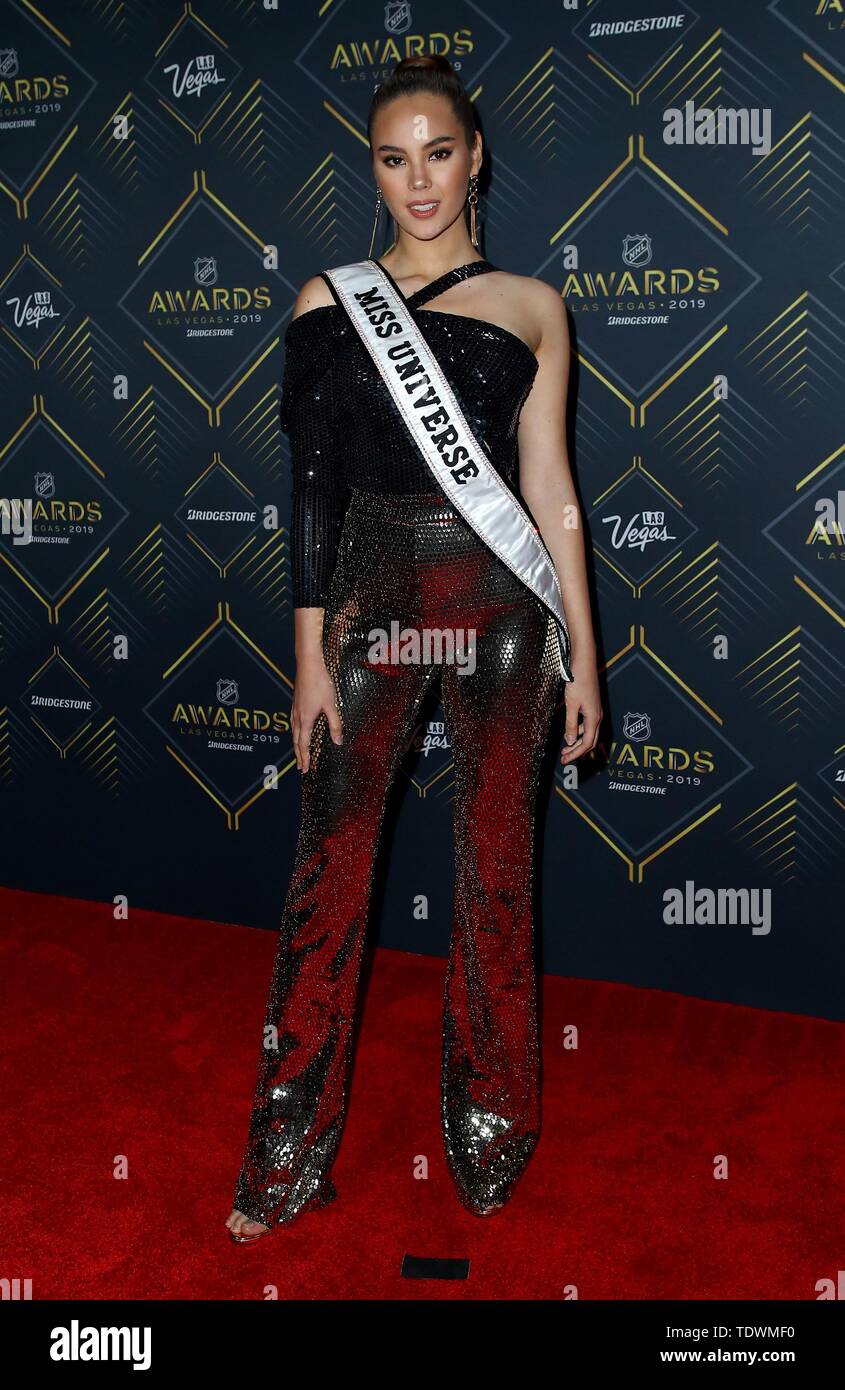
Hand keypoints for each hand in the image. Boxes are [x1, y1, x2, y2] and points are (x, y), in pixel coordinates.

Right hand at [291, 654, 343, 773]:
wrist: (308, 664)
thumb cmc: (320, 683)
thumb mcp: (331, 705)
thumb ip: (335, 725)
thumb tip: (337, 742)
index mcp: (305, 720)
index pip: (304, 744)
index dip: (305, 758)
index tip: (305, 769)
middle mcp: (297, 716)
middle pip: (296, 741)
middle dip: (299, 755)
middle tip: (300, 767)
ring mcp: (295, 709)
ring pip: (293, 732)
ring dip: (296, 744)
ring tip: (299, 752)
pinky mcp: (296, 702)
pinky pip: (293, 722)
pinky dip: (295, 732)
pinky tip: (297, 729)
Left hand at [559, 650, 601, 765]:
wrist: (584, 663)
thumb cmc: (578, 681)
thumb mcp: (571, 705)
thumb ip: (570, 724)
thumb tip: (569, 741)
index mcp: (594, 718)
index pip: (587, 743)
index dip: (576, 753)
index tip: (565, 759)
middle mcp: (597, 716)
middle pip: (590, 741)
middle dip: (577, 751)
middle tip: (564, 758)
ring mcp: (595, 711)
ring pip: (588, 733)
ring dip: (577, 742)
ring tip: (564, 748)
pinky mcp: (591, 706)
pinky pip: (587, 725)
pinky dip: (578, 732)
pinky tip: (569, 732)